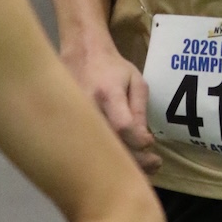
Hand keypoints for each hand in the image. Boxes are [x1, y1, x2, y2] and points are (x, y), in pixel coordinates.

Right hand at [63, 45, 159, 173]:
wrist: (81, 53)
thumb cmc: (112, 67)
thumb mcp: (135, 82)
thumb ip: (140, 110)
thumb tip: (145, 142)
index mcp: (108, 94)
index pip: (123, 126)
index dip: (138, 140)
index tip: (150, 142)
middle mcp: (88, 107)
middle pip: (110, 145)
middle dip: (135, 160)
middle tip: (155, 164)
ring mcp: (74, 117)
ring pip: (97, 151)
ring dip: (120, 164)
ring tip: (142, 168)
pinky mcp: (67, 124)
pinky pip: (87, 147)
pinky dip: (104, 158)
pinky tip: (119, 163)